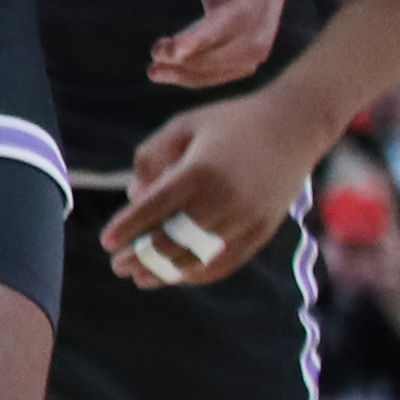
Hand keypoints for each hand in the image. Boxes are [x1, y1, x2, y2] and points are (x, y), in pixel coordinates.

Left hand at [101, 85, 320, 286]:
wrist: (293, 126)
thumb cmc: (228, 122)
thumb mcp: (182, 125)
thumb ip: (150, 157)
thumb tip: (134, 196)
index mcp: (200, 170)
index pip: (154, 209)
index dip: (128, 228)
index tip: (106, 243)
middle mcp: (225, 198)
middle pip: (174, 240)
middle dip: (141, 257)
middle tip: (117, 266)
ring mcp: (247, 218)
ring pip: (198, 257)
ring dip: (166, 272)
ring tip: (140, 277)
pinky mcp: (263, 230)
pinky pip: (226, 262)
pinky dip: (199, 273)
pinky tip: (176, 275)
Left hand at [140, 0, 289, 85]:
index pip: (244, 6)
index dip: (208, 35)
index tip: (168, 50)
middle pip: (252, 37)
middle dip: (207, 59)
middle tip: (155, 65)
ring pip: (248, 46)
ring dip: (208, 67)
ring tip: (157, 71)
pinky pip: (233, 36)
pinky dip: (209, 56)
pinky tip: (172, 63)